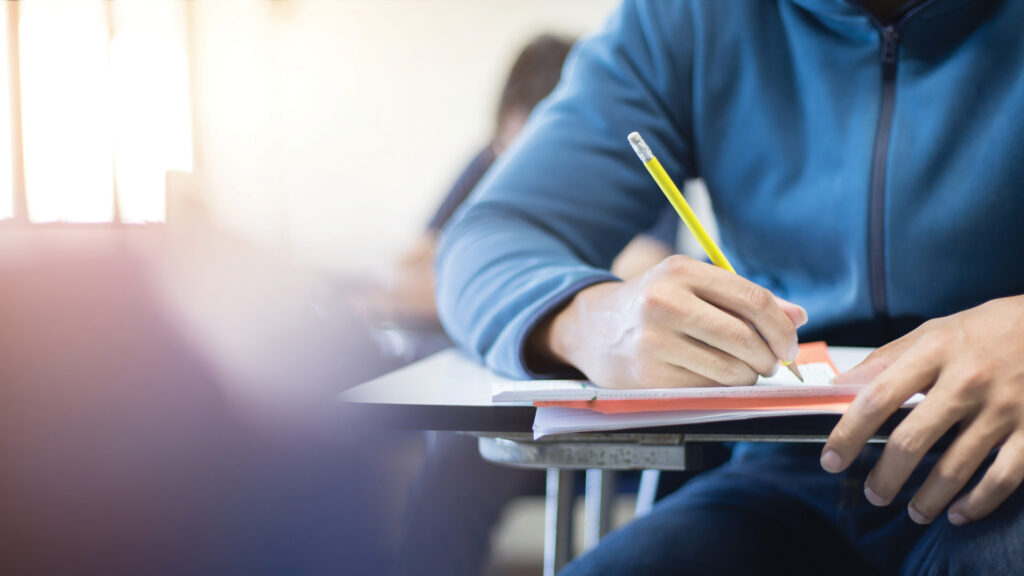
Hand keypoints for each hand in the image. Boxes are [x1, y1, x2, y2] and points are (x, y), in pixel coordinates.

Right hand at [530, 255, 806, 387]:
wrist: (593, 328)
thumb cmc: (653, 306)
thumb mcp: (691, 287)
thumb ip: (744, 299)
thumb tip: (798, 317)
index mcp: (681, 270)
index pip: (753, 300)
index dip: (781, 328)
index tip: (789, 345)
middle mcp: (665, 302)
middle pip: (745, 338)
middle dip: (769, 358)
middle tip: (770, 363)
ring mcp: (654, 340)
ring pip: (730, 369)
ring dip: (746, 376)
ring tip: (738, 369)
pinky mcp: (649, 374)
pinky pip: (707, 388)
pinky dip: (719, 387)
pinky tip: (708, 376)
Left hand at [821, 295, 1023, 525]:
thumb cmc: (986, 330)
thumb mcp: (934, 332)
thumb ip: (886, 359)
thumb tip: (840, 386)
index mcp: (934, 352)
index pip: (877, 398)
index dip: (849, 434)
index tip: (832, 460)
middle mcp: (967, 381)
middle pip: (912, 441)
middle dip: (886, 477)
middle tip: (873, 494)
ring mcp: (1004, 408)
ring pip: (955, 468)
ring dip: (928, 499)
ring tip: (914, 512)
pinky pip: (1002, 478)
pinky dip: (978, 503)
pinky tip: (959, 514)